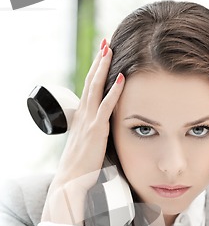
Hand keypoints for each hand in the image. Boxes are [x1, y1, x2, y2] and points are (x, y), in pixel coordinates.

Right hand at [41, 41, 124, 224]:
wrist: (70, 182)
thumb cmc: (80, 170)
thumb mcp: (87, 148)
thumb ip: (95, 137)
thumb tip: (104, 135)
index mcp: (81, 119)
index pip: (89, 90)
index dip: (95, 73)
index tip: (102, 57)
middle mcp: (83, 116)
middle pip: (91, 83)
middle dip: (99, 62)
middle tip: (106, 43)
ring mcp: (88, 122)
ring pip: (95, 89)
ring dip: (103, 68)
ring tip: (110, 49)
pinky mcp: (95, 131)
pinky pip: (105, 107)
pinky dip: (113, 91)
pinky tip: (121, 78)